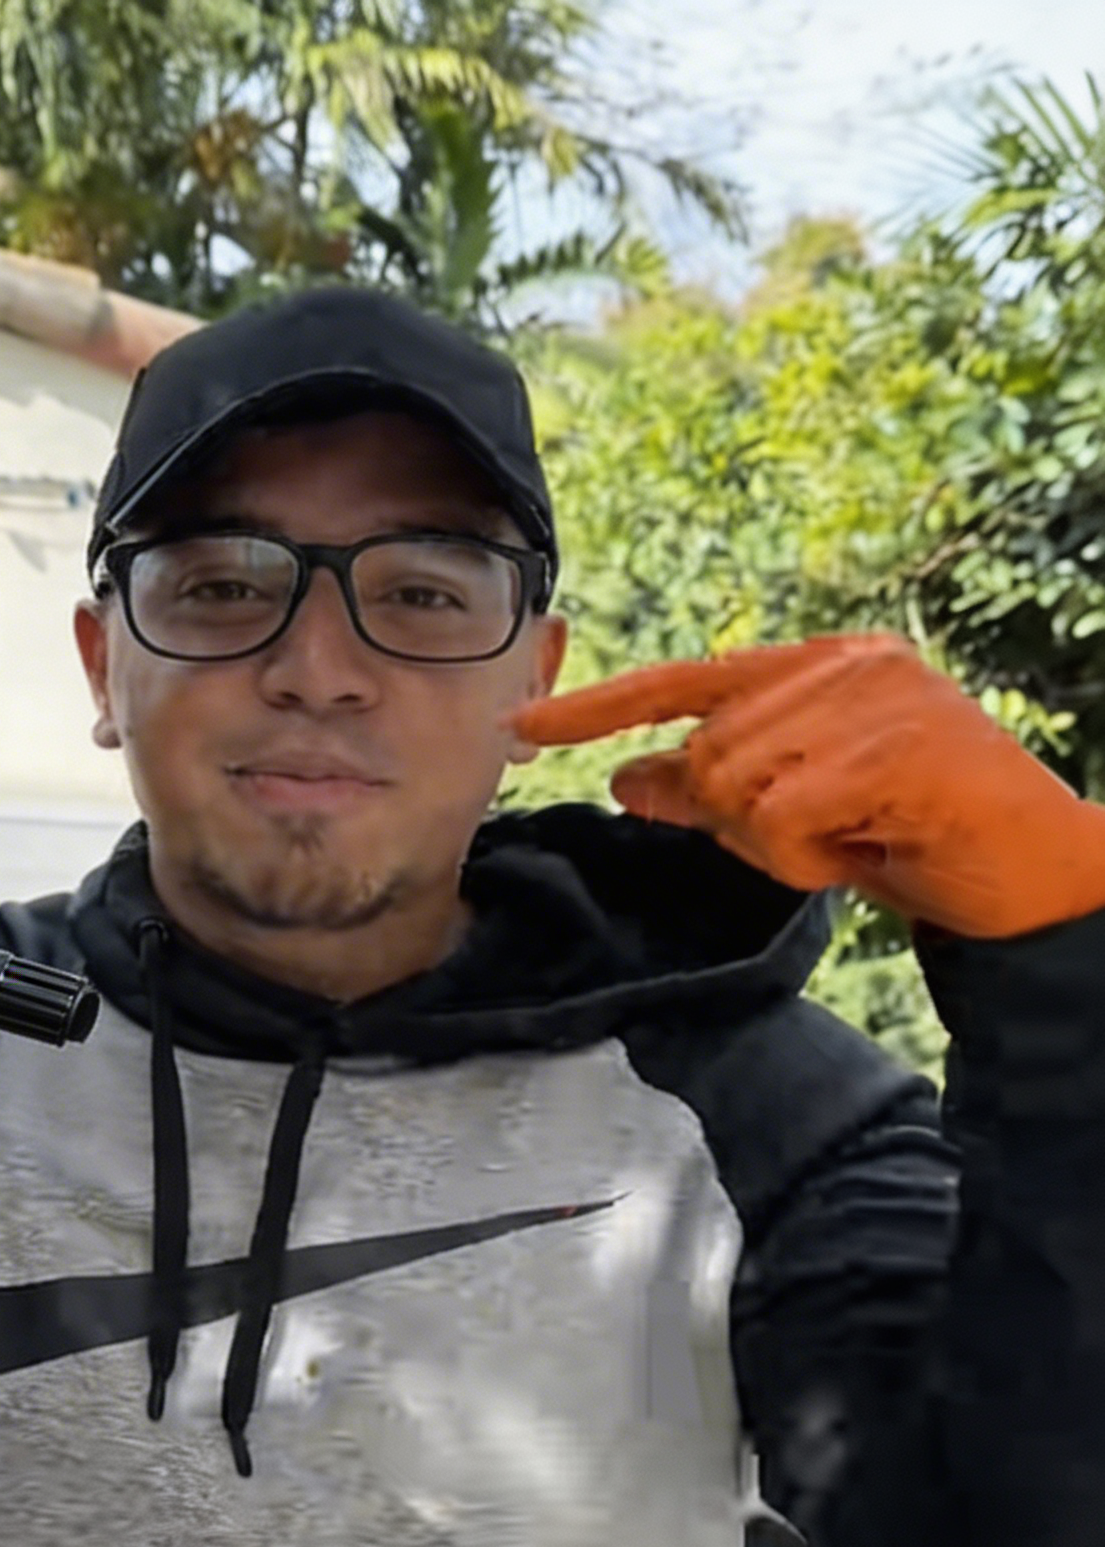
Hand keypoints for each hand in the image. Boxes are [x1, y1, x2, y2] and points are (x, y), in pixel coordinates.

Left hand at [509, 634, 1104, 938]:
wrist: (1030, 877)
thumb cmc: (914, 838)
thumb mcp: (797, 815)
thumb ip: (714, 790)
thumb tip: (624, 778)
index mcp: (816, 665)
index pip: (683, 680)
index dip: (599, 706)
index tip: (523, 725)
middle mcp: (843, 664)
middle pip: (708, 754)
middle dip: (738, 821)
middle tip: (816, 841)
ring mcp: (874, 698)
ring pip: (740, 787)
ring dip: (779, 844)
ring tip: (849, 841)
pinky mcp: (896, 748)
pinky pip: (784, 817)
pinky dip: (807, 858)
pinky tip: (862, 853)